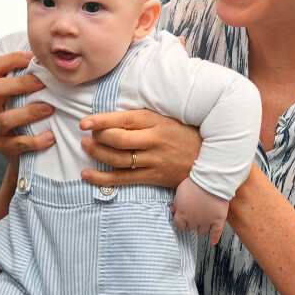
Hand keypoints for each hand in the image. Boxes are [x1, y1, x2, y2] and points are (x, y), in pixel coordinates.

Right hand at [0, 50, 55, 172]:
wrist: (24, 154)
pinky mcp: (5, 148)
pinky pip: (18, 144)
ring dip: (30, 112)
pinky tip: (51, 137)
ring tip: (50, 108)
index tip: (33, 57)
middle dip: (21, 84)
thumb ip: (34, 79)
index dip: (12, 59)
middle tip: (43, 82)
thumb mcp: (26, 97)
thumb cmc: (29, 117)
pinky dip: (36, 140)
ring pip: (6, 118)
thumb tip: (55, 55)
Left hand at [79, 109, 200, 186]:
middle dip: (97, 137)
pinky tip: (87, 174)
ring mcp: (153, 160)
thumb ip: (141, 117)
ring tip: (85, 147)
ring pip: (118, 159)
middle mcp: (153, 140)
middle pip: (118, 140)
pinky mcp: (153, 177)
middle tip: (86, 135)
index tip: (84, 122)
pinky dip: (102, 178)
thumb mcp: (165, 117)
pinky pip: (123, 179)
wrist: (209, 158)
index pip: (123, 119)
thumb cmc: (183, 133)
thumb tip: (112, 115)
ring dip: (97, 153)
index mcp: (155, 121)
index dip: (101, 121)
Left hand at [172, 177, 227, 244]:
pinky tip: (213, 241)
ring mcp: (206, 222)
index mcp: (183, 214)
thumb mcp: (179, 191)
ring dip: (201, 228)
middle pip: (191, 227)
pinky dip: (215, 238)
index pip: (179, 225)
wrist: (210, 182)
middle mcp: (193, 220)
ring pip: (202, 231)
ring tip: (203, 223)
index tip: (183, 220)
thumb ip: (176, 202)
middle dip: (191, 222)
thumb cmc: (193, 184)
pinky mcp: (218, 221)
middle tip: (194, 216)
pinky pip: (216, 233)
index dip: (181, 222)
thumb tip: (173, 211)